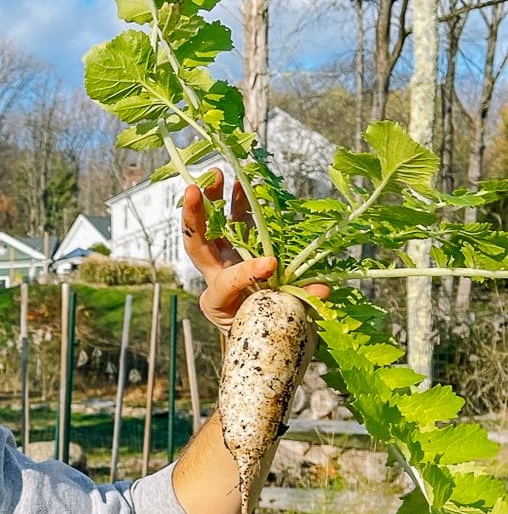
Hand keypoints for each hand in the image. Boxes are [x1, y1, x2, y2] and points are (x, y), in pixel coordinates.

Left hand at [182, 170, 329, 333]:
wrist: (267, 340)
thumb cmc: (273, 334)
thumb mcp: (285, 324)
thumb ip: (300, 304)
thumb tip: (321, 287)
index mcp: (219, 304)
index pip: (224, 284)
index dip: (245, 271)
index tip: (270, 264)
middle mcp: (216, 280)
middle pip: (197, 245)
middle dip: (194, 218)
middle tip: (193, 190)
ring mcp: (226, 263)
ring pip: (213, 228)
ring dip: (214, 200)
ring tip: (218, 173)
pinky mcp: (240, 252)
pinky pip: (237, 224)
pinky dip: (239, 204)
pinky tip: (243, 184)